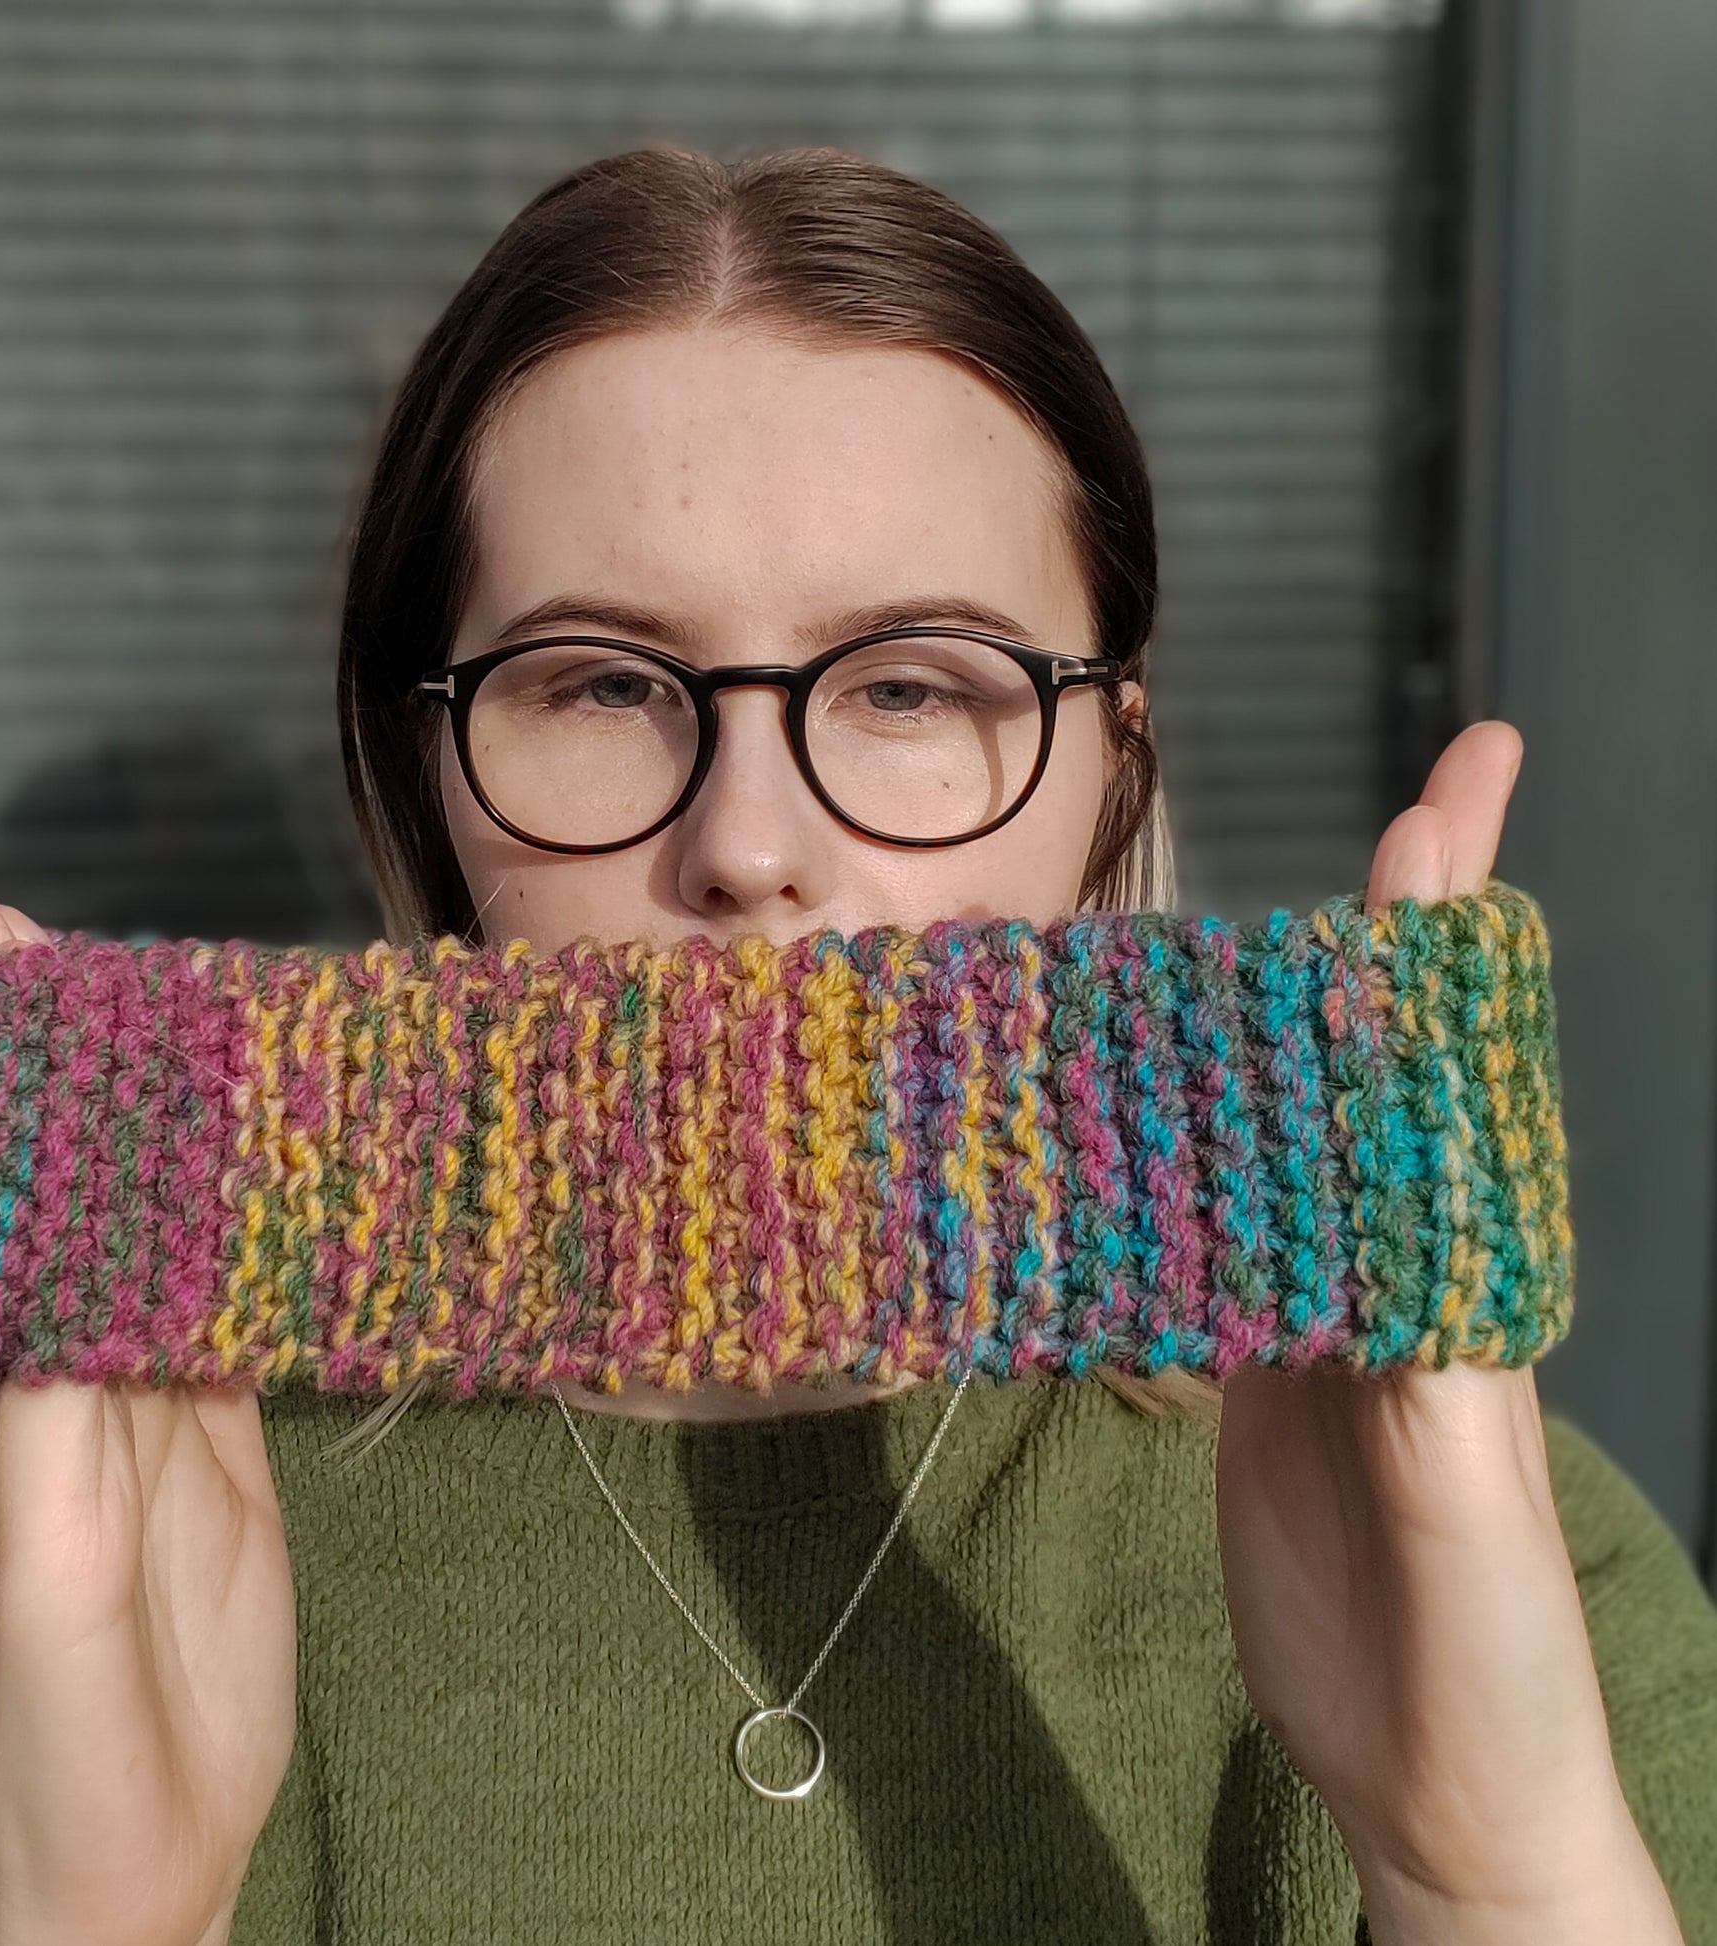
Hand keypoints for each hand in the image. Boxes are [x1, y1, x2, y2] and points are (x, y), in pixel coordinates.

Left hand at [0, 865, 299, 1945]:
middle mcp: (79, 1378)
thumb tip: (72, 1272)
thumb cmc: (72, 1740)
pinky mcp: (222, 1445)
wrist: (137, 1858)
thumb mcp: (57, 1584)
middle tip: (62, 929)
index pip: (7, 1194)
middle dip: (70, 1060)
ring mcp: (154, 1408)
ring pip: (162, 1230)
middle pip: (80, 1186)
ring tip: (193, 1012)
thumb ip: (63, 1427)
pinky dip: (250, 1225)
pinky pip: (233, 1307)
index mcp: (18, 1398)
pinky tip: (279, 1174)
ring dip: (168, 1125)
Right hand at [1211, 726, 1681, 1944]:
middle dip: (1393, 941)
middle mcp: (1395, 1274)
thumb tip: (1388, 1244)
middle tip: (1397, 814)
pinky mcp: (1260, 1372)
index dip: (1445, 939)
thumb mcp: (1458, 1523)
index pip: (1450, 1078)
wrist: (1436, 1777)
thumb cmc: (1482, 1658)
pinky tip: (1137, 1127)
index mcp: (1460, 1286)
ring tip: (1221, 937)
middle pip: (1380, 1076)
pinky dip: (1183, 1162)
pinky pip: (1219, 1235)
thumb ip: (1425, 1390)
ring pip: (1292, 1140)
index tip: (1451, 802)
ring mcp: (1323, 1315)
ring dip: (1273, 1036)